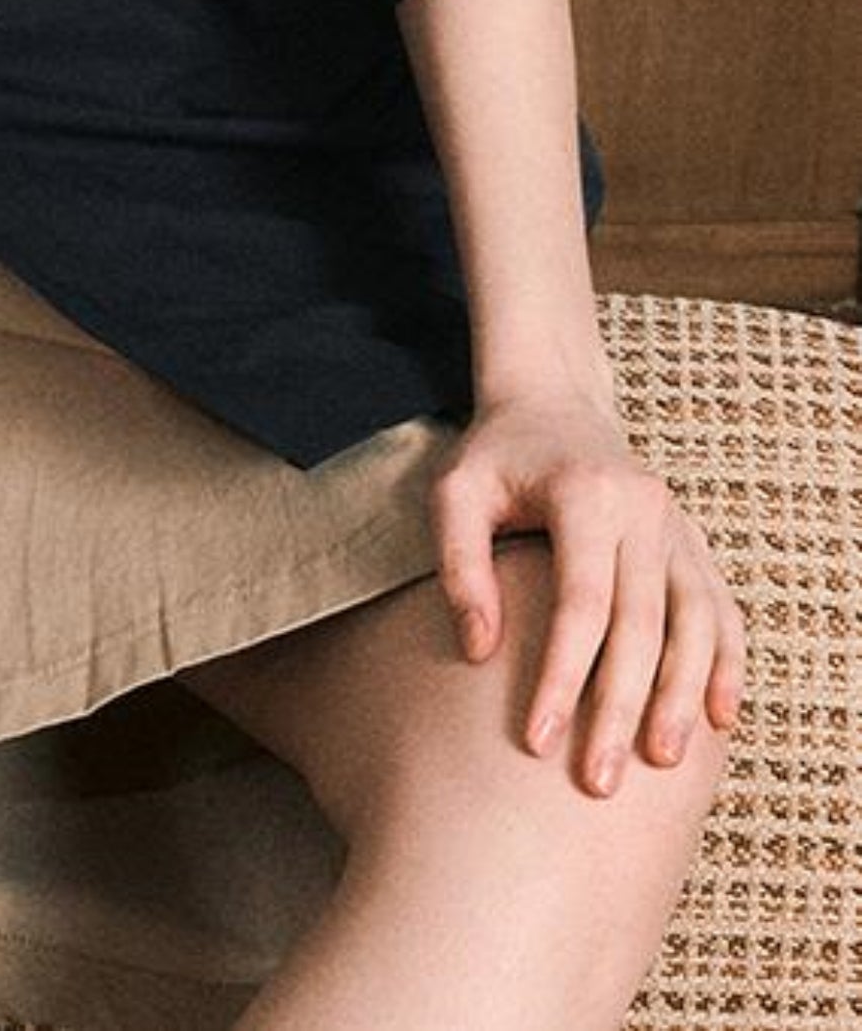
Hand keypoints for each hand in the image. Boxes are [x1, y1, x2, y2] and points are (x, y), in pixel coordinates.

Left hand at [431, 385, 746, 797]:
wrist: (555, 402)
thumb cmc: (495, 456)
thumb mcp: (456, 491)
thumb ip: (459, 563)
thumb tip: (479, 652)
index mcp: (586, 495)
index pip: (582, 603)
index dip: (562, 675)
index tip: (537, 740)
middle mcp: (644, 510)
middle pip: (642, 625)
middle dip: (620, 708)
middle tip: (596, 782)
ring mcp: (677, 527)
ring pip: (697, 623)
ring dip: (683, 696)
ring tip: (662, 763)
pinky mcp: (692, 544)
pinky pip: (722, 610)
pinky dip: (728, 664)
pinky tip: (720, 717)